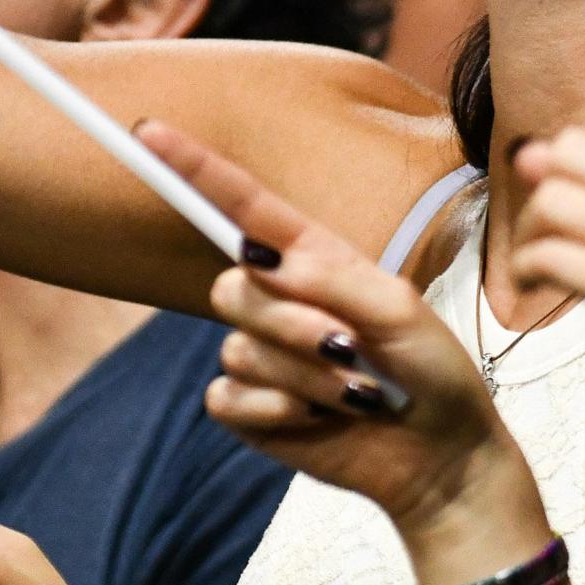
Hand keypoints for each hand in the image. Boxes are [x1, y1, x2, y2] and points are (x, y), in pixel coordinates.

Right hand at [137, 121, 538, 546]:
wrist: (438, 453)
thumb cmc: (431, 371)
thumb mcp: (401, 311)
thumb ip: (334, 279)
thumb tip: (263, 258)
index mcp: (311, 257)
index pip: (241, 204)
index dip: (191, 167)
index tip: (146, 131)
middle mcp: (278, 297)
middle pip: (232, 286)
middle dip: (290, 323)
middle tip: (350, 348)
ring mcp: (260, 353)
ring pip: (240, 347)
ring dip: (304, 374)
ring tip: (356, 392)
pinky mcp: (252, 406)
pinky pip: (228, 397)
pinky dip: (277, 410)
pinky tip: (316, 417)